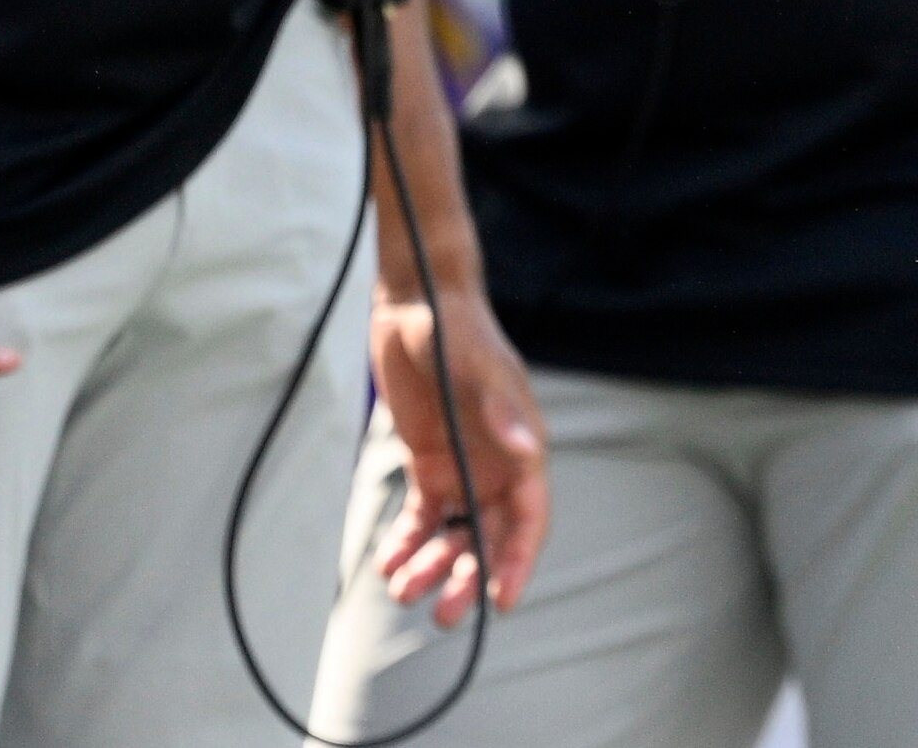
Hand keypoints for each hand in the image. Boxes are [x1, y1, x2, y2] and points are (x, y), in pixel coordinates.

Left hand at [366, 284, 547, 628]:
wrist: (415, 304)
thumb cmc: (456, 331)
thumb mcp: (478, 368)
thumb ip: (502, 409)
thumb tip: (528, 450)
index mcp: (521, 445)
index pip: (529, 516)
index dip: (518, 560)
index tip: (501, 601)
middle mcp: (497, 462)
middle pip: (491, 534)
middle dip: (470, 576)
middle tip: (443, 613)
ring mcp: (463, 463)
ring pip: (455, 531)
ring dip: (435, 564)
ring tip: (403, 589)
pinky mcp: (429, 460)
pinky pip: (423, 514)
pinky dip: (407, 541)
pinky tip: (388, 561)